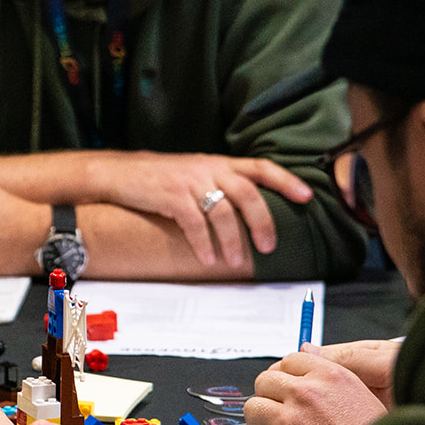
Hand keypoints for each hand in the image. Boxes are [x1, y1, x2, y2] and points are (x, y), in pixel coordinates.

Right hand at [87, 152, 312, 267]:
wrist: (118, 173)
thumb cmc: (159, 178)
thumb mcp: (194, 173)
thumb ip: (219, 184)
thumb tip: (246, 211)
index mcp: (219, 163)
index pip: (260, 167)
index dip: (285, 180)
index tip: (306, 196)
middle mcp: (209, 168)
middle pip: (247, 192)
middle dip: (262, 221)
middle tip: (269, 246)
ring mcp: (190, 181)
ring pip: (223, 211)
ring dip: (233, 239)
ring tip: (236, 261)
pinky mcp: (171, 196)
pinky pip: (194, 223)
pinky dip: (204, 244)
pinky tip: (208, 259)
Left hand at [243, 345, 390, 424]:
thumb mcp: (363, 396)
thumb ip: (330, 374)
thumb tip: (304, 351)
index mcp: (330, 376)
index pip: (289, 360)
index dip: (288, 377)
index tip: (290, 389)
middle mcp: (307, 393)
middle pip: (265, 381)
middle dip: (271, 398)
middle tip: (285, 415)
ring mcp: (290, 420)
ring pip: (253, 409)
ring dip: (263, 423)